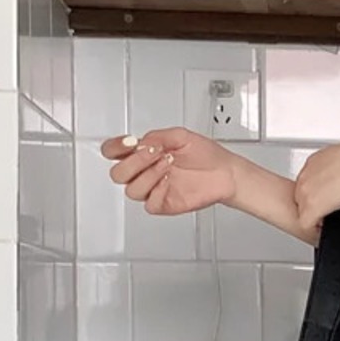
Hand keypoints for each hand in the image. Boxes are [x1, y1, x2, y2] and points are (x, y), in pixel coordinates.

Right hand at [101, 128, 237, 214]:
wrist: (225, 173)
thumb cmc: (205, 154)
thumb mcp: (180, 136)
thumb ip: (157, 137)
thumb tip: (141, 144)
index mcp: (143, 153)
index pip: (113, 152)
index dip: (114, 148)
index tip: (130, 142)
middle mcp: (145, 172)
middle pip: (117, 174)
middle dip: (133, 162)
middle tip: (153, 153)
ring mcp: (154, 189)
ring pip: (132, 190)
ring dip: (148, 175)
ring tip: (167, 165)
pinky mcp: (165, 204)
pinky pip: (149, 205)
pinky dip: (157, 192)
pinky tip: (169, 182)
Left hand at [294, 142, 339, 232]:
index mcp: (316, 161)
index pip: (309, 183)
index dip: (319, 196)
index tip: (329, 202)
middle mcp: (307, 175)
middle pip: (301, 198)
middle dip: (314, 208)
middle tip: (329, 215)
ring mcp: (307, 191)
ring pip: (302, 211)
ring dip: (314, 219)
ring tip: (329, 222)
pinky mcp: (312, 207)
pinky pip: (306, 225)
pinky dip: (315, 230)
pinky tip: (327, 229)